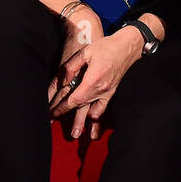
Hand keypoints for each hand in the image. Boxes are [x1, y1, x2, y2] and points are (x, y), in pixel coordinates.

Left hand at [48, 6, 101, 137]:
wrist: (127, 47)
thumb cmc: (106, 47)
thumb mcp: (86, 52)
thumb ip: (72, 67)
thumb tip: (64, 81)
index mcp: (93, 80)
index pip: (74, 100)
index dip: (62, 108)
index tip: (53, 114)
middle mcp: (101, 90)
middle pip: (82, 109)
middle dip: (71, 120)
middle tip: (63, 131)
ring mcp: (108, 92)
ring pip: (94, 112)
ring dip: (85, 123)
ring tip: (78, 134)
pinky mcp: (112, 92)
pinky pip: (103, 108)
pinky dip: (97, 118)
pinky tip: (93, 125)